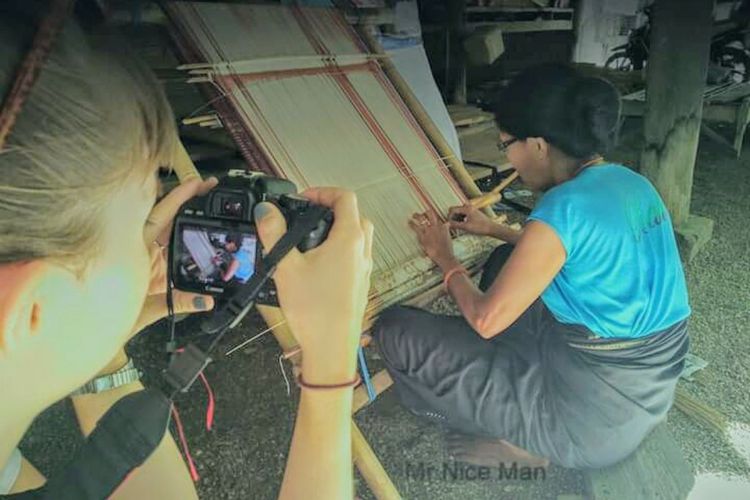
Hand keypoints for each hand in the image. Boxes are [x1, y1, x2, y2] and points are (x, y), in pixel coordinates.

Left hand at [95, 178, 219, 377]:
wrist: (91, 337)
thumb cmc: (107, 321)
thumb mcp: (146, 311)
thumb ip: (177, 303)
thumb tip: (205, 300)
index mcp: (134, 252)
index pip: (159, 217)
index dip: (177, 199)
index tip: (194, 185)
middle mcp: (139, 251)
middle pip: (166, 218)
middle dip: (188, 201)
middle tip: (209, 186)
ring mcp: (145, 259)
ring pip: (166, 230)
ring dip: (186, 216)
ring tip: (206, 199)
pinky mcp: (150, 271)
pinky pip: (168, 250)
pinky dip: (182, 237)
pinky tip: (197, 231)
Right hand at [254, 188, 373, 383]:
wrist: (331, 349)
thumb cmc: (313, 310)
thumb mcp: (286, 266)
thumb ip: (274, 233)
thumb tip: (266, 210)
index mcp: (350, 238)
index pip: (345, 197)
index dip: (323, 191)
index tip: (303, 199)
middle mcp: (362, 251)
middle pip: (354, 215)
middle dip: (330, 209)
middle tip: (306, 216)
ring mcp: (364, 269)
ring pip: (357, 237)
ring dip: (336, 230)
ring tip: (309, 239)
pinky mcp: (360, 284)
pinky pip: (354, 257)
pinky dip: (339, 250)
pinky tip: (316, 265)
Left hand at [409, 210, 457, 269]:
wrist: (444, 256)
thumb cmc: (447, 249)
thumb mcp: (449, 237)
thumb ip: (446, 230)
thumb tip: (447, 224)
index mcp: (443, 227)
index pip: (438, 218)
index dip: (433, 216)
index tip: (431, 215)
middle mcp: (436, 227)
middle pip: (430, 214)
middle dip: (426, 212)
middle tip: (423, 212)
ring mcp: (429, 231)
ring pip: (422, 219)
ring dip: (417, 216)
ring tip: (414, 215)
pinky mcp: (423, 237)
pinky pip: (416, 228)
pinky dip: (412, 224)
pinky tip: (409, 222)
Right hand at [447, 203, 494, 235]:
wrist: (492, 228)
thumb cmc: (480, 228)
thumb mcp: (466, 227)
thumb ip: (455, 225)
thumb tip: (447, 224)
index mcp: (466, 208)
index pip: (452, 209)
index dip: (449, 217)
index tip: (449, 224)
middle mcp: (468, 207)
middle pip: (455, 210)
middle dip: (453, 217)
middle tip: (454, 226)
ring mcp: (471, 209)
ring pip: (459, 212)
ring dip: (457, 218)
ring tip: (459, 226)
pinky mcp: (473, 213)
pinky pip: (464, 214)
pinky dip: (461, 219)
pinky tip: (464, 225)